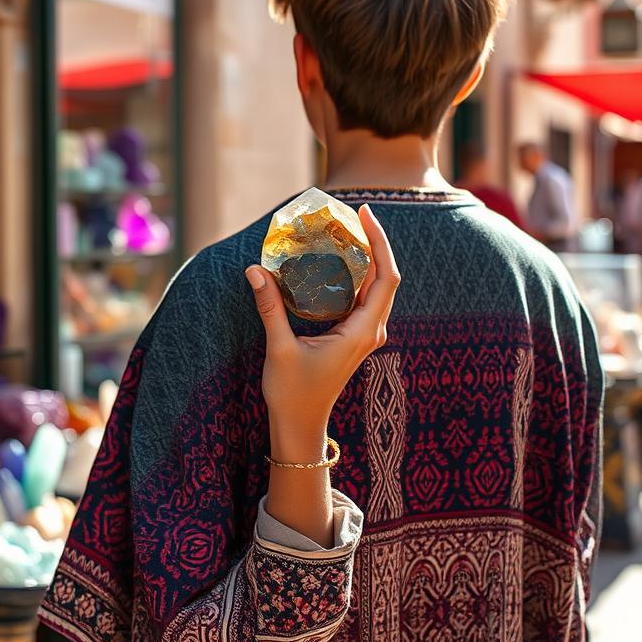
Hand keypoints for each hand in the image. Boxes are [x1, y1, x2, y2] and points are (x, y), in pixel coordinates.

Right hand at [245, 204, 400, 462]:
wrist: (301, 426)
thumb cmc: (293, 393)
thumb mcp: (280, 348)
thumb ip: (271, 308)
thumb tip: (255, 270)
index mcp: (362, 331)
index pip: (385, 278)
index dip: (381, 243)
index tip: (366, 215)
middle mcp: (370, 330)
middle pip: (385, 277)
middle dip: (375, 242)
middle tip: (354, 214)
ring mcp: (364, 334)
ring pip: (376, 287)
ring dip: (368, 257)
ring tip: (348, 230)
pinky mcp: (354, 336)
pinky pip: (362, 297)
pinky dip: (356, 274)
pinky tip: (338, 261)